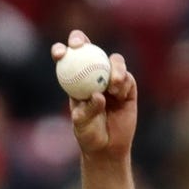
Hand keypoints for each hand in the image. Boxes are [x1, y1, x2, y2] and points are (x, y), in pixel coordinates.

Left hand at [51, 30, 136, 161]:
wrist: (108, 147)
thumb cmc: (89, 135)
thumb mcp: (82, 125)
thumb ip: (88, 110)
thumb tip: (98, 94)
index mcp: (75, 82)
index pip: (67, 60)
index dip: (62, 51)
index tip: (59, 53)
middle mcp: (93, 75)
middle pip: (88, 49)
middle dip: (80, 40)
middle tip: (79, 45)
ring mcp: (111, 79)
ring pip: (113, 61)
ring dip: (113, 68)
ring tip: (113, 85)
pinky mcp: (128, 87)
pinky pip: (127, 77)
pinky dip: (124, 82)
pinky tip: (120, 91)